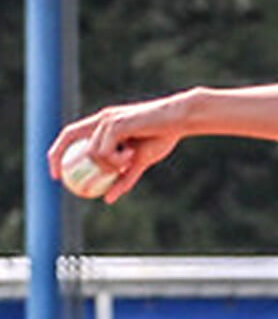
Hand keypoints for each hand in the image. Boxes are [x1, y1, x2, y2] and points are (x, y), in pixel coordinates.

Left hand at [47, 91, 192, 203]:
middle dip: (57, 156)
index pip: (73, 135)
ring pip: (93, 153)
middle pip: (69, 135)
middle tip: (57, 177)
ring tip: (130, 162)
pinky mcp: (114, 124)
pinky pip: (105, 152)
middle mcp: (102, 120)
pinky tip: (132, 156)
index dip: (60, 152)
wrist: (180, 119)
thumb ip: (124, 177)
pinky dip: (117, 160)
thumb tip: (108, 199)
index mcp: (105, 125)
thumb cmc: (164, 136)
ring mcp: (107, 120)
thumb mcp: (140, 161)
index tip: (57, 173)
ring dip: (110, 165)